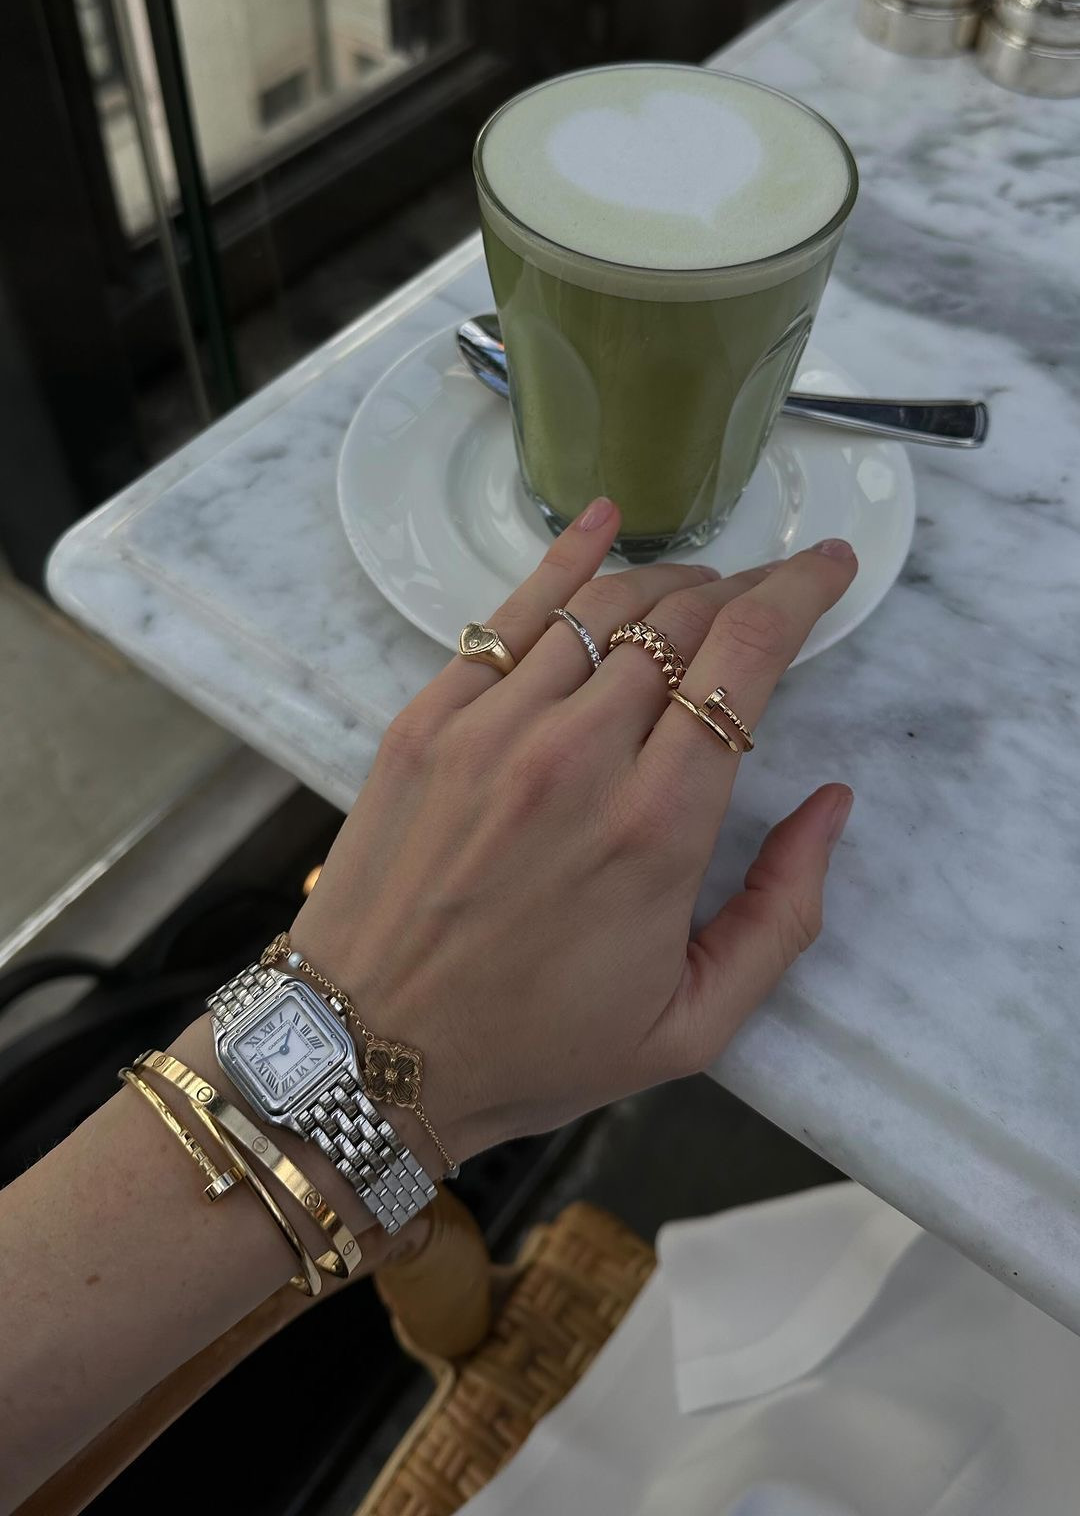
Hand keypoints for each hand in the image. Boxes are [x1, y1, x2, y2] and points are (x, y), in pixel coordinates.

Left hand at [293, 497, 855, 1163]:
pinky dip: (567, 559)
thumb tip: (831, 804)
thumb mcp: (693, 1023)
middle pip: (683, 621)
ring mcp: (492, 728)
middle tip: (776, 585)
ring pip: (604, 608)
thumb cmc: (535, 1046)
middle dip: (747, 587)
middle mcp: (578, 756)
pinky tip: (605, 522)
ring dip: (669, 581)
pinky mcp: (428, 718)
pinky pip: (511, 615)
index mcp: (656, 828)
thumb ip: (783, 912)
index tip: (828, 566)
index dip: (799, 595)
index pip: (746, 661)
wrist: (367, 1052)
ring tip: (702, 586)